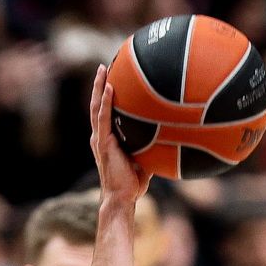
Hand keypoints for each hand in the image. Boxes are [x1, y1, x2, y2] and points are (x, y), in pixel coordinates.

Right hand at [89, 66, 151, 205]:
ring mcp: (99, 139)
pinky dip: (106, 102)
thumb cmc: (132, 184)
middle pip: (97, 105)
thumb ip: (151, 149)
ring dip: (99, 87)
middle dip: (99, 85)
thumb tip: (169, 141)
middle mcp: (100, 136)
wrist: (121, 198)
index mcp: (107, 139)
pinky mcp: (102, 143)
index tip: (111, 79)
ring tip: (102, 69)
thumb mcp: (143, 162)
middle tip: (103, 67)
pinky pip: (103, 118)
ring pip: (96, 107)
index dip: (106, 97)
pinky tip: (110, 87)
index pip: (105, 113)